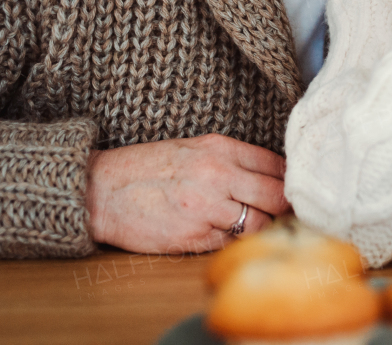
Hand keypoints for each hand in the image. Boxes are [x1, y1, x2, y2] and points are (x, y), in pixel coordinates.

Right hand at [85, 134, 289, 254]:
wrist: (101, 190)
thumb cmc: (148, 168)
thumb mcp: (194, 148)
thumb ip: (234, 159)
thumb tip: (276, 175)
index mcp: (220, 149)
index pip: (277, 166)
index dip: (288, 181)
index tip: (290, 189)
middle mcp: (218, 176)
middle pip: (277, 196)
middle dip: (283, 207)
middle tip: (281, 211)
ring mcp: (206, 209)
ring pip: (258, 224)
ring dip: (258, 227)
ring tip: (248, 223)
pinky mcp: (193, 238)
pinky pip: (230, 243)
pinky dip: (231, 240)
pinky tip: (220, 233)